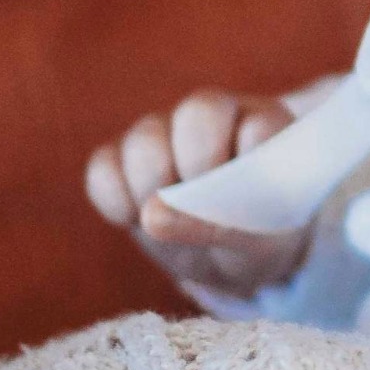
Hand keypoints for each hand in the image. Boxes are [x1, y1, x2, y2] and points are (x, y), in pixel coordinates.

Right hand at [86, 88, 311, 295]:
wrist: (230, 255)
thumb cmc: (257, 238)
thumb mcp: (259, 246)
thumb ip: (219, 228)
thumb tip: (152, 216)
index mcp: (266, 125)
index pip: (256, 125)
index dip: (252, 169)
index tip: (243, 204)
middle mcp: (216, 116)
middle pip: (199, 113)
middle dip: (200, 167)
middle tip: (204, 207)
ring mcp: (166, 131)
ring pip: (145, 139)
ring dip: (153, 190)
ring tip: (171, 224)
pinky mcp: (124, 156)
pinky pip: (104, 167)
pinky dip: (115, 201)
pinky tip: (134, 219)